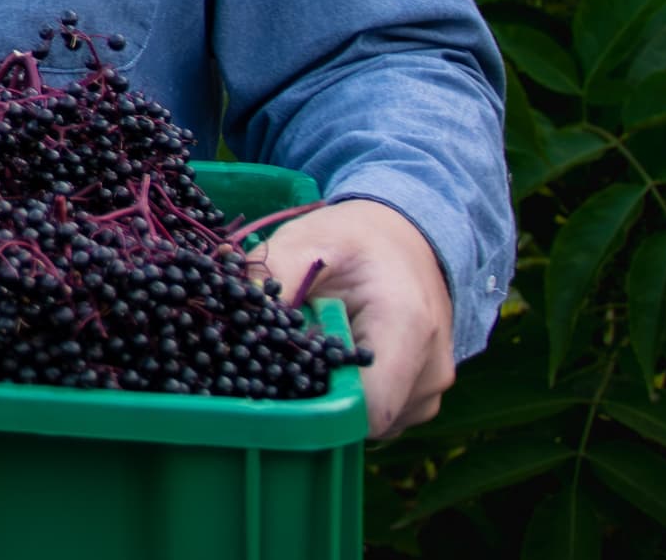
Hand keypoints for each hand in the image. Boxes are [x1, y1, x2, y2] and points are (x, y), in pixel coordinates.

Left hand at [250, 199, 454, 440]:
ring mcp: (431, 389)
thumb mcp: (309, 241)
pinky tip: (334, 361)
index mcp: (407, 327)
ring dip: (332, 394)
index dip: (318, 407)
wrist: (404, 243)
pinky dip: (350, 395)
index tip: (279, 378)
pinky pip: (379, 416)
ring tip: (318, 348)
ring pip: (370, 423)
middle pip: (364, 420)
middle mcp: (431, 369)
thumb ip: (272, 274)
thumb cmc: (353, 241)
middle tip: (288, 356)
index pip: (369, 408)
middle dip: (316, 397)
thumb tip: (234, 310)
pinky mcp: (422, 398)